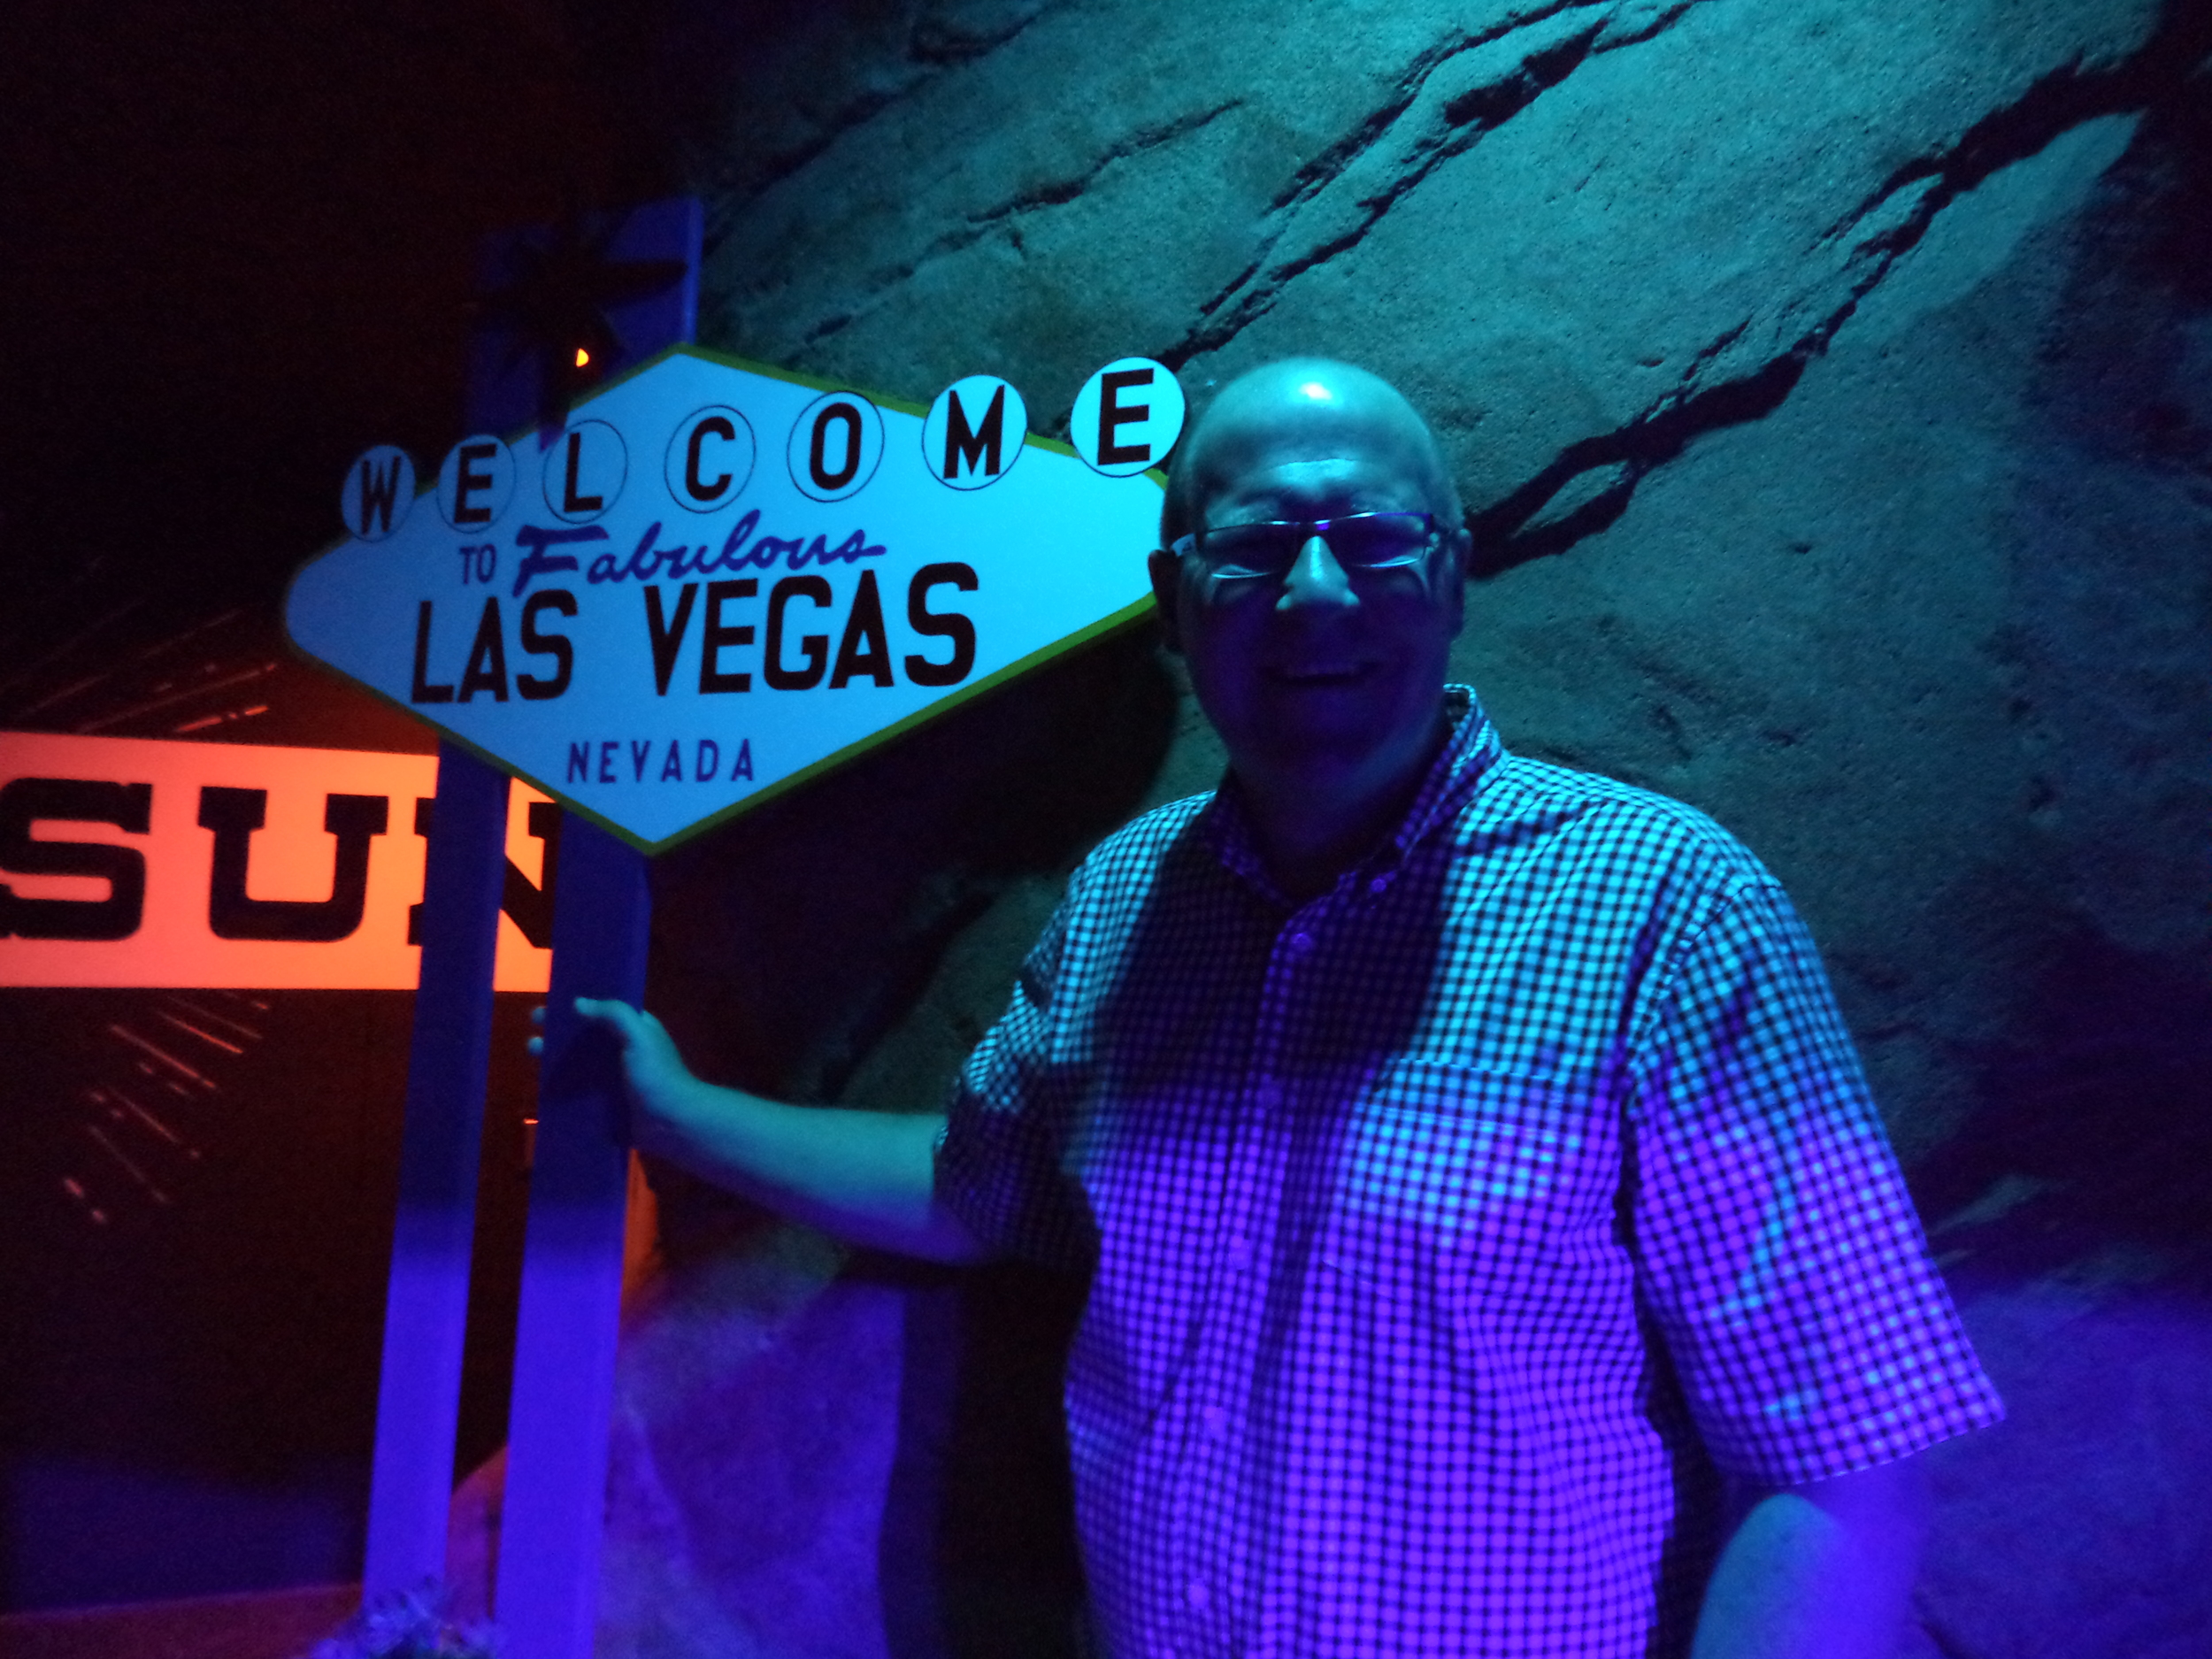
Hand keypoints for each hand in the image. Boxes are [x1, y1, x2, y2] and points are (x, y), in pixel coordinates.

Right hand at [536, 996, 702, 1155]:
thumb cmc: (656, 1076)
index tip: (551, 1001)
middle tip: (534, 1026)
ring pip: (578, 1061)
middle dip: (559, 1029)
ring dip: (555, 1055)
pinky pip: (579, 1089)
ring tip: (531, 1051)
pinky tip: (541, 1082)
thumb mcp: (639, 1036)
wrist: (671, 1123)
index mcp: (633, 1029)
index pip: (602, 1009)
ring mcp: (612, 1077)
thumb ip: (614, 1015)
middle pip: (585, 1035)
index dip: (578, 1004)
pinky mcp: (605, 1101)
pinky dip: (562, 1084)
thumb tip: (578, 1002)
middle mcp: (622, 1050)